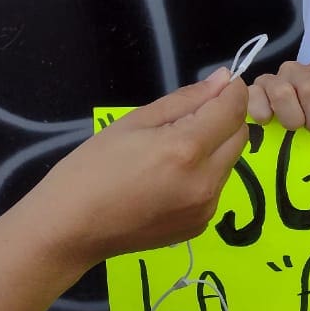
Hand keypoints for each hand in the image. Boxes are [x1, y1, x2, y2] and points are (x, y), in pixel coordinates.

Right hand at [18, 67, 249, 272]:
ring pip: (230, 162)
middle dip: (226, 118)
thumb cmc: (92, 168)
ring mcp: (206, 207)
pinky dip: (204, 174)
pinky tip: (170, 177)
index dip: (232, 91)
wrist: (70, 230)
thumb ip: (186, 100)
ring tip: (173, 150)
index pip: (233, 110)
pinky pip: (216, 187)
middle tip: (191, 117)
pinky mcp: (200, 225)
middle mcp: (206, 180)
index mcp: (187, 149)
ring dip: (215, 147)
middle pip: (239, 136)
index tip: (222, 84)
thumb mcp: (134, 122)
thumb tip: (223, 80)